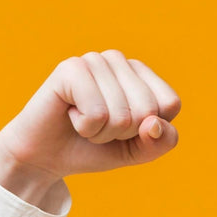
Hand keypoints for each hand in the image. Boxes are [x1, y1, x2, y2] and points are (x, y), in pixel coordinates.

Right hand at [0, 50, 182, 197]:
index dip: (148, 131)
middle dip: (123, 133)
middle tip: (98, 127)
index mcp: (140, 74)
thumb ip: (160, 142)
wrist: (46, 156)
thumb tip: (154, 123)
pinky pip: (97, 114)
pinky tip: (70, 116)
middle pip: (148, 110)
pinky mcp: (71, 69)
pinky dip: (85, 128)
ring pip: (122, 115)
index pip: (170, 103)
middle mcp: (118, 60)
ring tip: (83, 122)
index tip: (124, 130)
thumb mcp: (137, 152)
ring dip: (101, 133)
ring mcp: (94, 61)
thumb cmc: (93, 148)